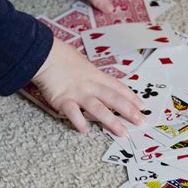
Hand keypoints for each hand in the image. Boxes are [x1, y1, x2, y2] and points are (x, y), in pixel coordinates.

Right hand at [32, 38, 146, 135]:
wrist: (45, 54)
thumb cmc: (63, 57)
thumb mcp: (84, 64)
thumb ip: (93, 76)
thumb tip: (101, 85)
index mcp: (97, 75)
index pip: (119, 88)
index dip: (132, 98)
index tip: (143, 107)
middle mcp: (91, 85)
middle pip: (114, 99)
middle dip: (129, 111)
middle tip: (141, 122)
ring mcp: (78, 93)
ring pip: (98, 108)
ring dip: (112, 121)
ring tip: (122, 132)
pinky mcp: (63, 99)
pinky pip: (73, 113)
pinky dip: (80, 122)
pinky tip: (86, 130)